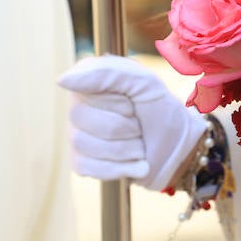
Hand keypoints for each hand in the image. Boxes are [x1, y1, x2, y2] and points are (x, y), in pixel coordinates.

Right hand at [58, 55, 207, 190]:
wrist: (179, 148)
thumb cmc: (161, 110)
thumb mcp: (144, 82)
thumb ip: (107, 73)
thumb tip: (61, 80)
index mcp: (90, 80)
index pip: (87, 92)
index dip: (119, 103)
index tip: (135, 104)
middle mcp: (78, 105)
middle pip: (83, 119)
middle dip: (124, 127)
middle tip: (139, 126)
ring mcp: (77, 135)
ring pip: (84, 144)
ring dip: (125, 149)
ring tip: (140, 145)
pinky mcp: (82, 162)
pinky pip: (88, 167)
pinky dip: (120, 168)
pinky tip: (135, 163)